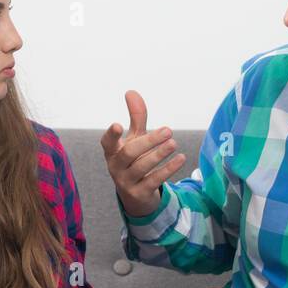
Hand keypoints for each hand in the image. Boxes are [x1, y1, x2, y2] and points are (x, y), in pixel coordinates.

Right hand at [101, 90, 188, 217]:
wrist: (136, 195)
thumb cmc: (134, 160)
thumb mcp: (135, 138)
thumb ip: (135, 117)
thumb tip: (131, 92)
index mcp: (112, 152)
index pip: (107, 143)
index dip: (111, 135)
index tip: (118, 124)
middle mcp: (116, 167)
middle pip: (129, 153)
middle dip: (149, 141)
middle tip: (168, 131)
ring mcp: (126, 182)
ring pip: (142, 167)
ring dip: (159, 154)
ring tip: (174, 144)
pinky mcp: (139, 194)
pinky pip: (154, 181)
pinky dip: (168, 169)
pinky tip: (180, 158)